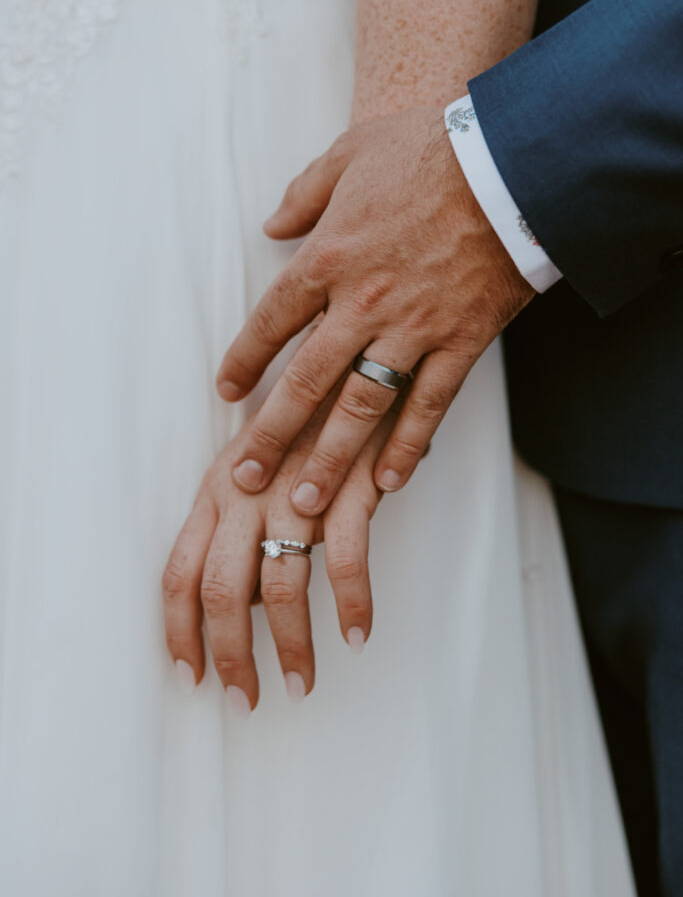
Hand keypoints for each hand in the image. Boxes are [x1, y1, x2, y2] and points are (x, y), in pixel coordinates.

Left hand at [161, 395, 392, 712]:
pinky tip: (356, 635)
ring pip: (282, 586)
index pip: (179, 573)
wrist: (353, 367)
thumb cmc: (302, 427)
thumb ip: (240, 532)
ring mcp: (296, 489)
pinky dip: (353, 605)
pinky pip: (347, 561)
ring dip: (293, 646)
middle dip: (231, 656)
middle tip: (246, 701)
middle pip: (223, 591)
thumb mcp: (255, 470)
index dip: (180, 633)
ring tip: (302, 683)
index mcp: (215, 490)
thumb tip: (241, 605)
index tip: (192, 678)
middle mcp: (246, 492)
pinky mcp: (348, 486)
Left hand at [215, 105, 533, 514]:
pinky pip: (429, 406)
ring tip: (306, 504)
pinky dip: (408, 447)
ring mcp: (413, 328)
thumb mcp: (350, 153)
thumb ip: (303, 194)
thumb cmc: (428, 149)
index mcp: (329, 256)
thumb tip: (271, 226)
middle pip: (306, 381)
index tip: (226, 393)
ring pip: (361, 407)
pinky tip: (387, 484)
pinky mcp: (460, 342)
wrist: (509, 161)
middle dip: (271, 434)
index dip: (245, 360)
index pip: (271, 321)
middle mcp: (362, 302)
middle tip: (246, 477)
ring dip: (330, 458)